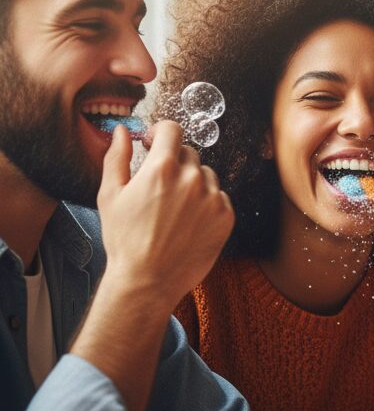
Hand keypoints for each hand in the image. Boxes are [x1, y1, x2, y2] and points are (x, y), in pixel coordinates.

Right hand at [98, 122, 233, 308]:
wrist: (148, 281)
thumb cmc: (124, 239)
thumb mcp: (110, 195)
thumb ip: (116, 157)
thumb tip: (122, 131)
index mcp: (162, 168)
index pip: (173, 129)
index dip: (161, 133)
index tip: (155, 144)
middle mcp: (192, 179)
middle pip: (189, 153)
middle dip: (174, 163)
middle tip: (159, 189)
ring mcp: (212, 198)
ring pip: (206, 175)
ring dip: (192, 184)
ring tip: (174, 211)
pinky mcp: (226, 216)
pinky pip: (219, 197)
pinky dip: (207, 204)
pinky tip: (188, 223)